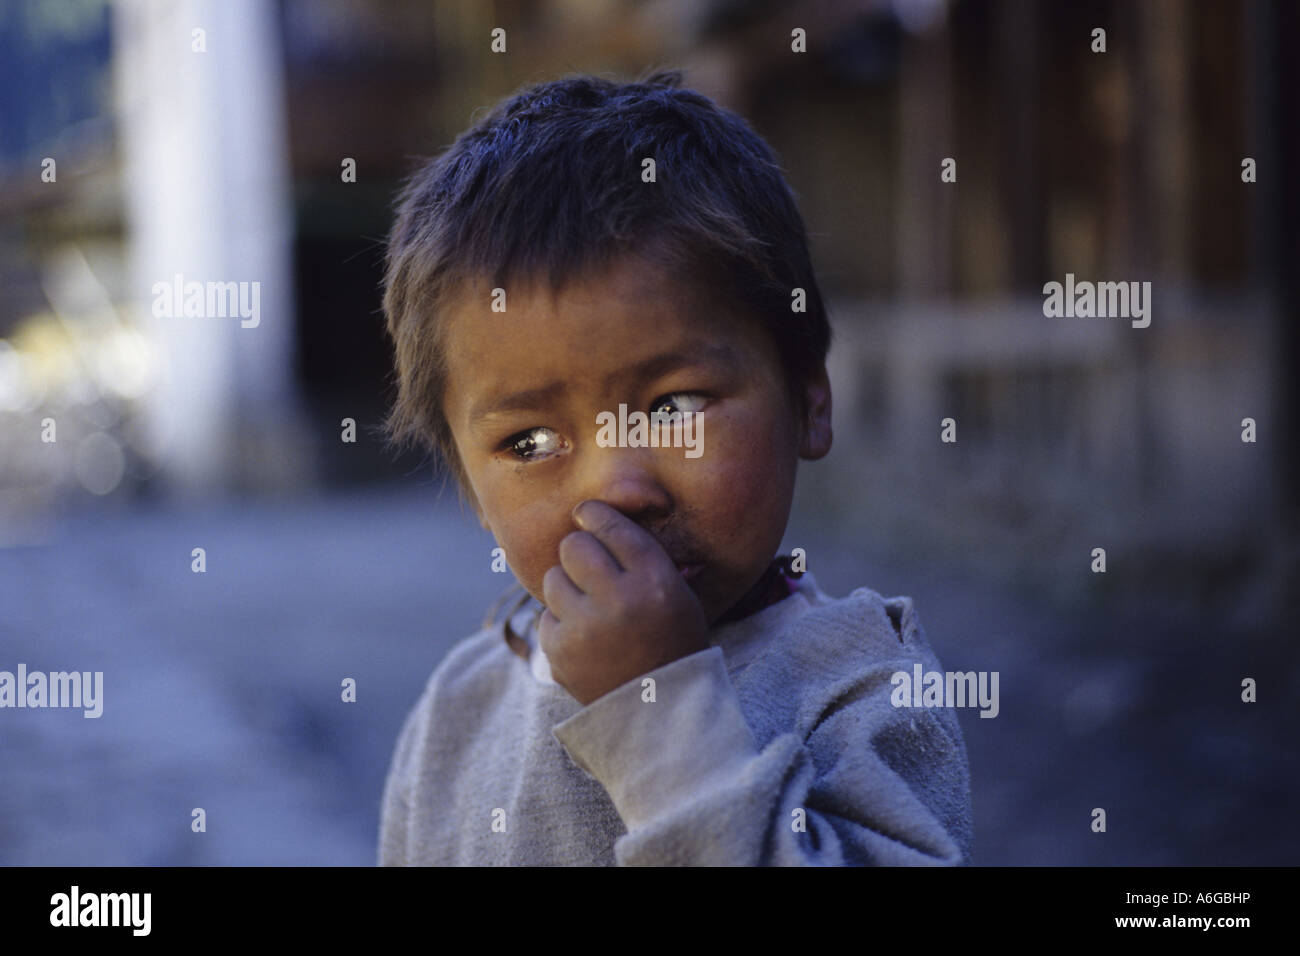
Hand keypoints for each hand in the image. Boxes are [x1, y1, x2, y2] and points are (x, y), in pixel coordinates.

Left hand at [538, 500, 709, 705]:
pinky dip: (562, 621)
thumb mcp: (680, 597)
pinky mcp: (560, 650)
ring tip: (589, 606)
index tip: (586, 513)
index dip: (594, 514)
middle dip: (579, 551)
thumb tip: (601, 514)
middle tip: (588, 564)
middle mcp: (619, 599)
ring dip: (568, 586)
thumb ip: (647, 557)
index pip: (613, 528)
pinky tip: (585, 636)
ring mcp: (586, 627)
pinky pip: (546, 615)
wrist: (660, 711)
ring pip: (553, 577)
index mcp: (655, 581)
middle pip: (575, 546)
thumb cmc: (673, 643)